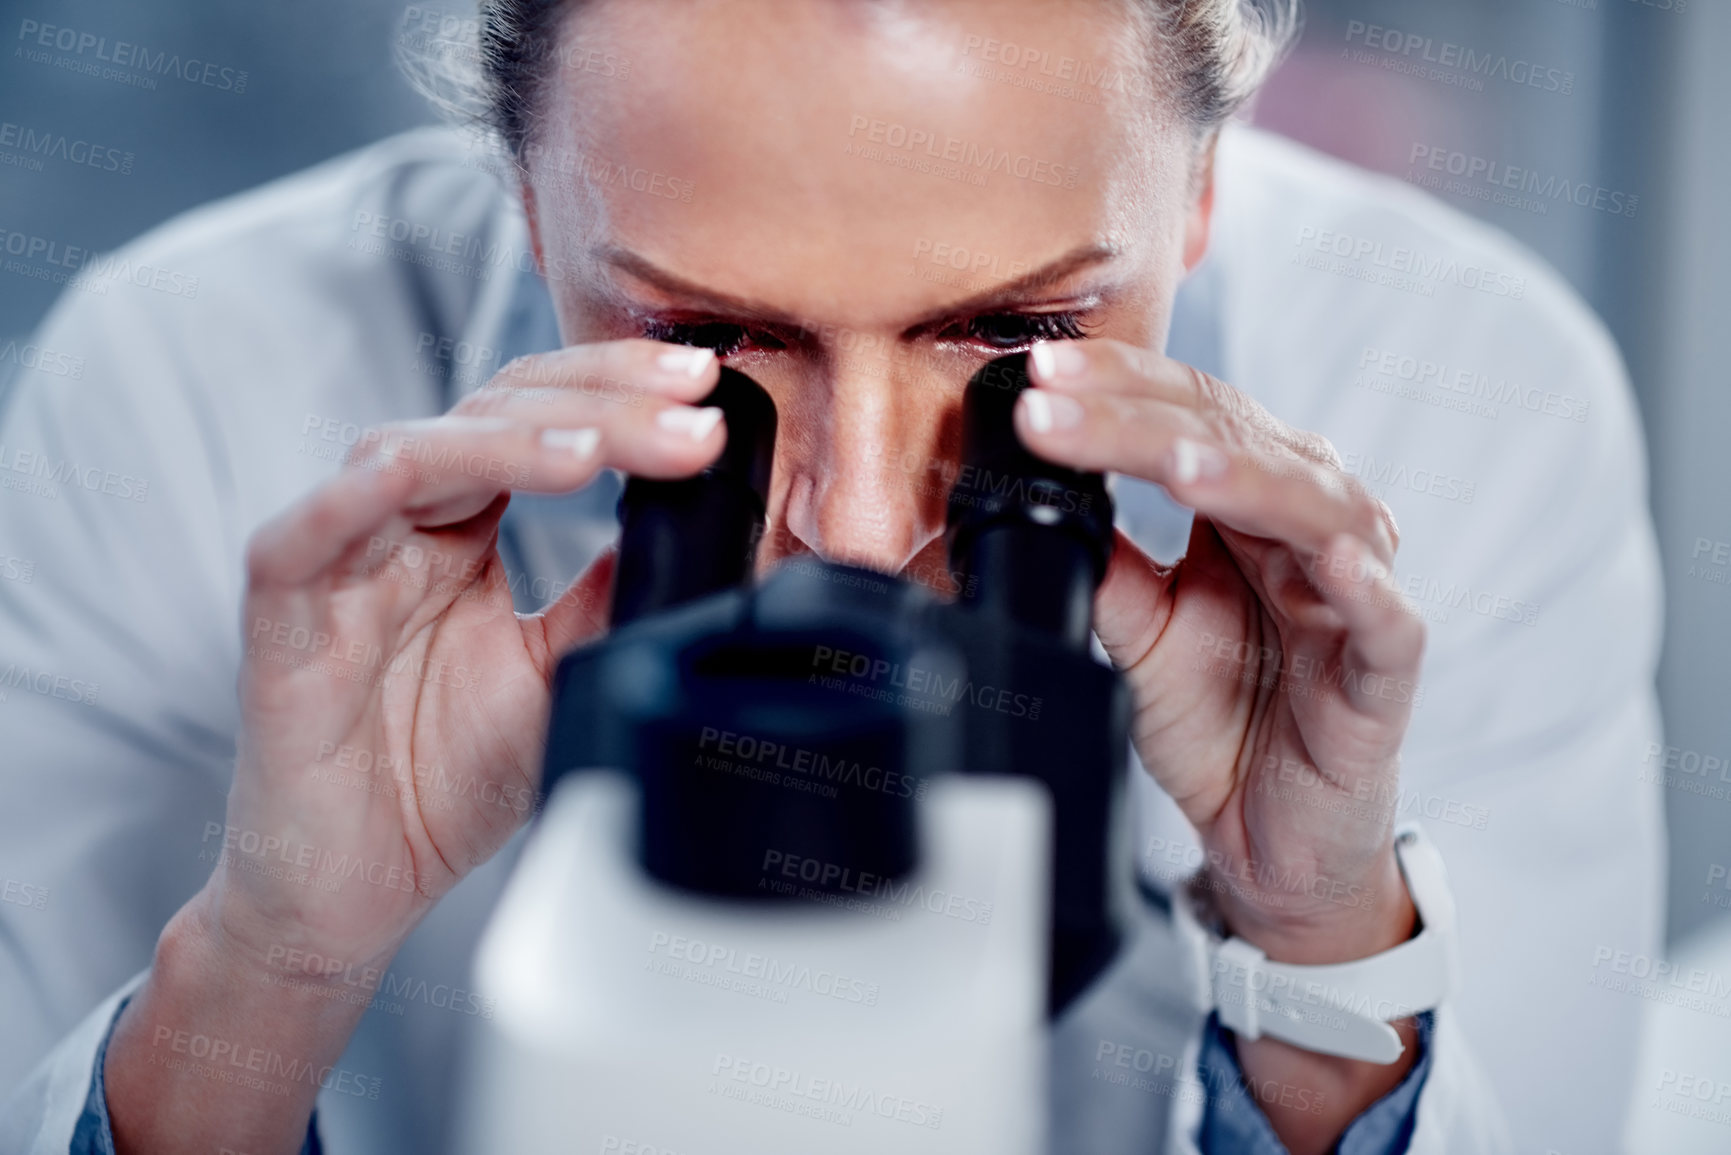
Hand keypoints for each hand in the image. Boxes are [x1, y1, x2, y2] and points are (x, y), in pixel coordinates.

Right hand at [106, 339, 725, 1153]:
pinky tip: (439, 474)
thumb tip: (698, 526)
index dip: (621, 395)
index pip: (542, 420)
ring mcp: (341, 556)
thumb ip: (607, 593)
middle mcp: (402, 522)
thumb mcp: (561, 670)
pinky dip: (368, 492)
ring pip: (416, 451)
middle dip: (597, 398)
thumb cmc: (442, 780)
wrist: (357, 888)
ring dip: (512, 439)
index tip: (706, 394)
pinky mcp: (281, 606)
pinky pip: (311, 528)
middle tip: (687, 402)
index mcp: (463, 526)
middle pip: (492, 412)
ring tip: (600, 445)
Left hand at [1018, 338, 1423, 1152]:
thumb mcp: (1136, 633)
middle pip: (1234, 441)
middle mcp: (1310, 525)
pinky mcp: (1386, 671)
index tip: (1037, 378)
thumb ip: (1104, 563)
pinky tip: (1329, 561)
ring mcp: (1356, 593)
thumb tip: (1035, 494)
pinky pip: (1387, 619)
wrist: (1269, 841)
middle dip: (1140, 417)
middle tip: (1059, 401)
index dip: (1115, 390)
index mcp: (1251, 502)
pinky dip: (1363, 586)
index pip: (1186, 415)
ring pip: (1312, 508)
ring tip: (1173, 461)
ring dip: (1242, 477)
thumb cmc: (1220, 721)